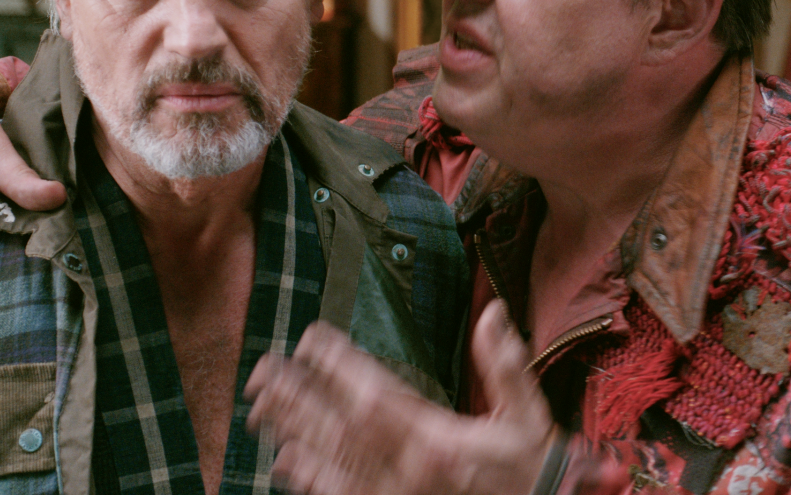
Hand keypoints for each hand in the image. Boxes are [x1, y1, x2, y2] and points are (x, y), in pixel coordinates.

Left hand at [245, 302, 555, 494]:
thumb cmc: (530, 472)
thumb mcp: (528, 416)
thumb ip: (506, 365)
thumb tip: (492, 313)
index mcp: (439, 438)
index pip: (378, 393)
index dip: (340, 365)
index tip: (312, 338)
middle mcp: (408, 468)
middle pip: (340, 426)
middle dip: (299, 395)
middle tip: (263, 368)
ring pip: (332, 461)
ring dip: (293, 431)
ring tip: (260, 405)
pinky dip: (310, 478)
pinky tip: (284, 460)